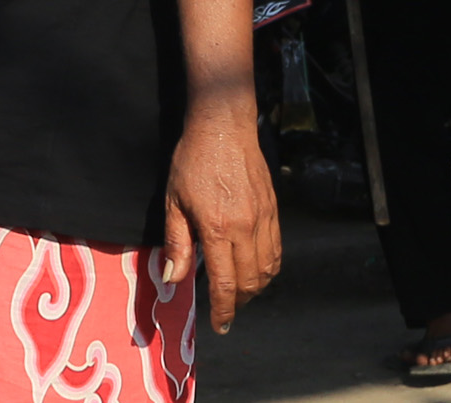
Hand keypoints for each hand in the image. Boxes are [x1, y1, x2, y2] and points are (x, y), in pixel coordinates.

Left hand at [159, 95, 281, 330]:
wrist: (223, 125)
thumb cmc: (193, 160)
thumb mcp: (174, 201)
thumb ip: (176, 243)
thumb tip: (173, 278)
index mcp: (217, 228)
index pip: (225, 283)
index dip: (223, 310)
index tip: (220, 325)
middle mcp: (246, 228)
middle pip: (250, 282)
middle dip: (239, 303)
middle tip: (227, 309)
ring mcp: (264, 219)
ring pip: (268, 270)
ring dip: (256, 289)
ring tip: (241, 293)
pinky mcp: (274, 210)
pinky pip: (277, 250)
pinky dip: (269, 268)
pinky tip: (256, 270)